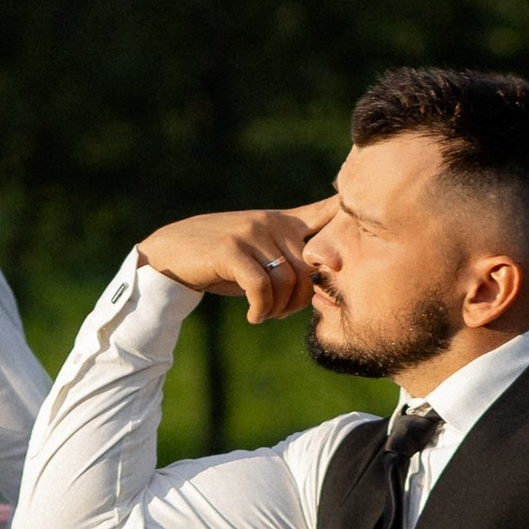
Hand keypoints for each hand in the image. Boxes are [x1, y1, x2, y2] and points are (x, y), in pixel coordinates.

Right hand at [136, 204, 332, 323]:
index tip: (357, 243)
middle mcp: (271, 222)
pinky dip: (262, 310)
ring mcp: (251, 233)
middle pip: (309, 268)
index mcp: (282, 221)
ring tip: (264, 316)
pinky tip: (254, 317)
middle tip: (279, 314)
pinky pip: (262, 287)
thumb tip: (320, 284)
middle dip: (300, 301)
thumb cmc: (218, 261)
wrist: (171, 254)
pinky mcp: (232, 250)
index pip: (326, 211)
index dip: (348, 218)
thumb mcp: (257, 253)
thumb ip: (286, 259)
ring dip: (279, 309)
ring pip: (287, 280)